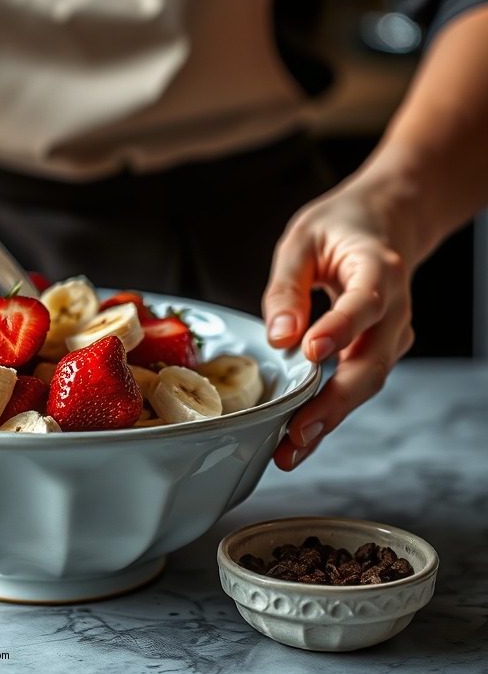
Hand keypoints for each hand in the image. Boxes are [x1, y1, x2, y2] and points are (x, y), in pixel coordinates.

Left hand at [261, 177, 415, 470]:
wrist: (383, 224)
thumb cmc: (339, 229)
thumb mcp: (302, 241)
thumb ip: (287, 288)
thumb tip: (279, 338)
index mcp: (378, 269)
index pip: (363, 303)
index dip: (340, 329)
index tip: (310, 353)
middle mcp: (395, 308)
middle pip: (371, 362)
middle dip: (333, 403)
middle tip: (296, 433)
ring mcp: (393, 334)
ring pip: (367, 382)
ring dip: (331, 418)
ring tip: (290, 449)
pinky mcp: (381, 350)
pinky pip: (358, 382)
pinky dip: (331, 409)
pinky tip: (300, 434)